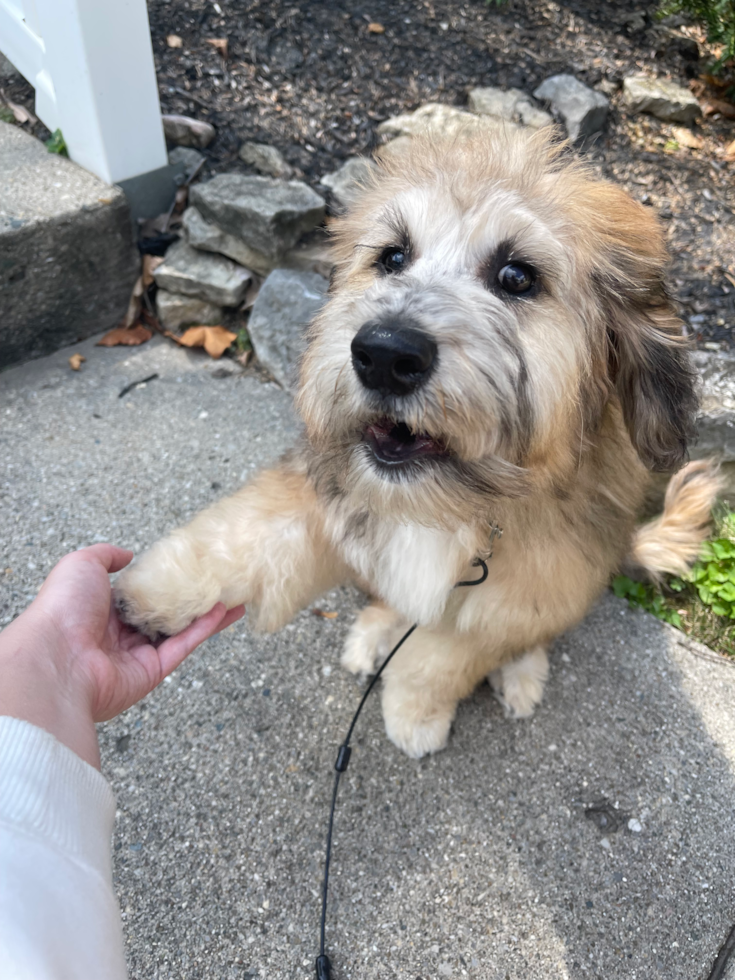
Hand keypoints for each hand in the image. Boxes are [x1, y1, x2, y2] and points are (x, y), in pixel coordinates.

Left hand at [0, 544, 244, 768]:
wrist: (59, 659)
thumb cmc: (63, 610)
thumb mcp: (81, 565)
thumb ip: (105, 555)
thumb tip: (127, 555)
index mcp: (101, 610)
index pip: (139, 593)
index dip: (163, 580)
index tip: (187, 566)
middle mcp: (120, 634)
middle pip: (164, 613)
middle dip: (190, 598)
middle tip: (217, 581)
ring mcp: (137, 654)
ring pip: (179, 630)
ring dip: (206, 613)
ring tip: (232, 594)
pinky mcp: (153, 672)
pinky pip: (183, 647)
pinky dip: (204, 629)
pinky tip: (224, 611)